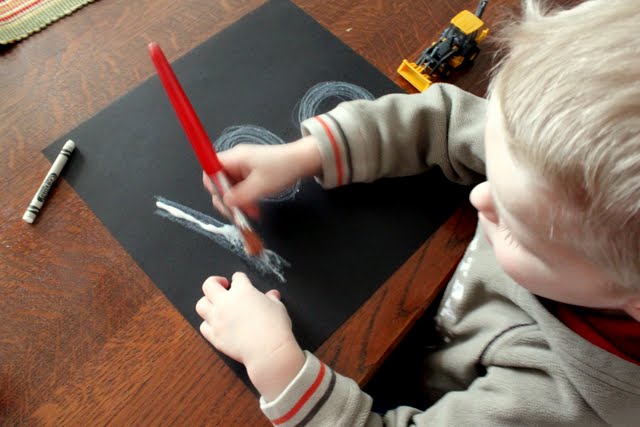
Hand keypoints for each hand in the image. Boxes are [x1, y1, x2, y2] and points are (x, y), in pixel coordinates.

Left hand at [196, 273, 304, 399]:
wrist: (268, 351)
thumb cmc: (275, 328)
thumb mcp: (278, 307)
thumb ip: (272, 299)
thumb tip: (272, 295)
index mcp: (243, 291)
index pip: (237, 277)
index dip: (240, 279)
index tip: (242, 281)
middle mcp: (226, 302)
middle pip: (209, 285)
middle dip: (215, 282)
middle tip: (223, 285)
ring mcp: (218, 319)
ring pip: (201, 305)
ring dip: (207, 302)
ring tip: (215, 305)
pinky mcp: (215, 336)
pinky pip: (203, 326)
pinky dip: (208, 324)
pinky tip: (216, 324)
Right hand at [203, 136, 321, 217]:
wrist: (304, 161)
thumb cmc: (282, 169)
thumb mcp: (260, 186)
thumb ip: (240, 196)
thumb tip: (225, 203)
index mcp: (235, 158)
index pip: (210, 169)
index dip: (212, 186)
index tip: (222, 201)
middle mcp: (236, 161)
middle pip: (220, 181)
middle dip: (228, 199)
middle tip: (238, 214)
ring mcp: (244, 167)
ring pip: (232, 188)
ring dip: (239, 202)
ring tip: (251, 214)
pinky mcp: (253, 174)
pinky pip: (242, 189)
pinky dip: (246, 199)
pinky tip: (255, 210)